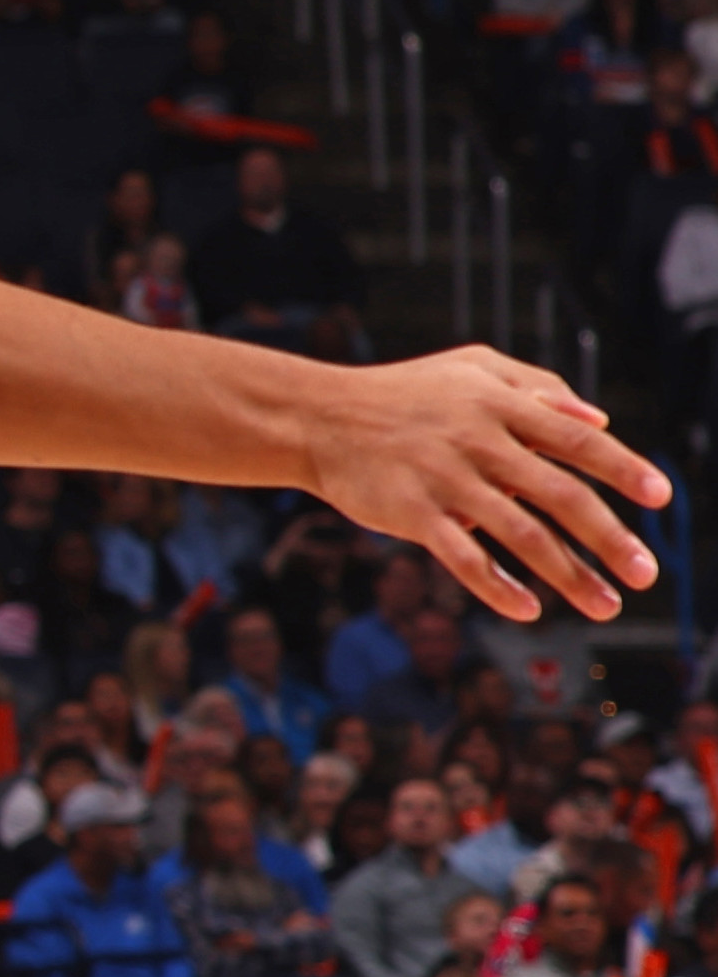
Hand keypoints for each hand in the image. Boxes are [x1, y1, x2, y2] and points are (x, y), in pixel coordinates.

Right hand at [297, 343, 671, 623]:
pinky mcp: (411, 514)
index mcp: (501, 405)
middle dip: (610, 537)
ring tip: (604, 606)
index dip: (623, 468)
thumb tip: (601, 421)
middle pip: (560, 495)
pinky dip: (497, 586)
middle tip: (645, 574)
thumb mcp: (471, 367)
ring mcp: (445, 481)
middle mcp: (480, 443)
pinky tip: (527, 609)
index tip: (660, 497)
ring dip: (569, 575)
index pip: (577, 439)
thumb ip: (538, 386)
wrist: (317, 417)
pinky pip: (462, 558)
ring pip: (521, 535)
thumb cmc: (401, 392)